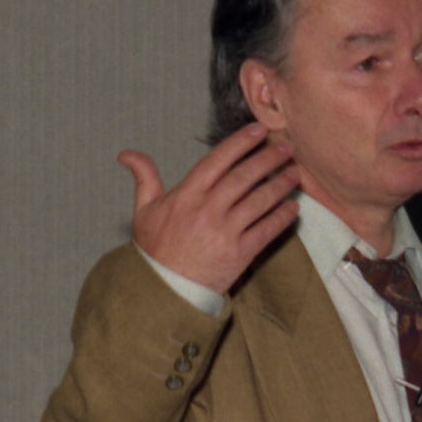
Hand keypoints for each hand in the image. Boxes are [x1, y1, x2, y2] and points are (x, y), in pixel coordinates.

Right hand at [118, 126, 300, 295]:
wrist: (164, 290)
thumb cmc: (156, 249)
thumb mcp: (144, 211)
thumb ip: (144, 178)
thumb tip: (127, 154)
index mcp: (186, 196)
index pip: (217, 160)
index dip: (240, 143)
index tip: (258, 131)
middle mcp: (207, 210)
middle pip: (244, 177)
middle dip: (268, 159)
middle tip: (286, 147)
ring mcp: (225, 232)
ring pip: (259, 201)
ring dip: (279, 185)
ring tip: (295, 173)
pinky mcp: (240, 254)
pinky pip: (266, 230)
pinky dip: (281, 217)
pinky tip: (292, 207)